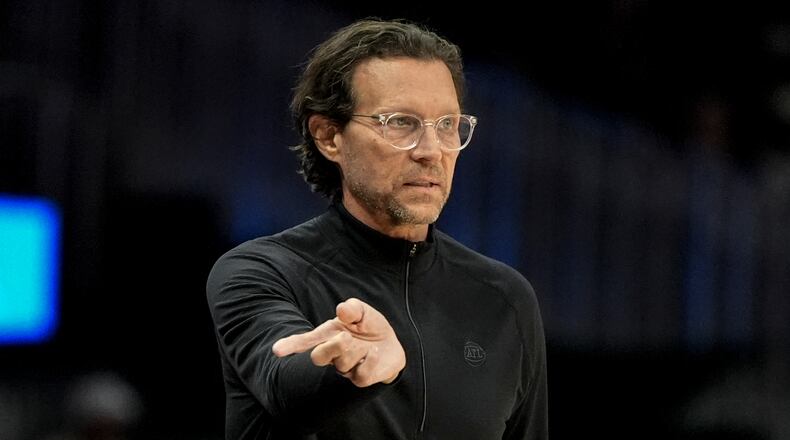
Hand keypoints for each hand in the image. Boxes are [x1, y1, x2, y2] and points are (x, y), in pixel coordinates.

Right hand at [272, 298, 405, 387]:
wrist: (389, 344)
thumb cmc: (368, 327)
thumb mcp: (362, 312)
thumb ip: (352, 308)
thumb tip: (342, 309)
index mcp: (327, 336)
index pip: (304, 342)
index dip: (290, 345)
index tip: (277, 350)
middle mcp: (332, 354)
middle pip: (318, 357)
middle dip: (331, 347)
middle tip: (346, 337)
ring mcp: (346, 368)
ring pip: (342, 364)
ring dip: (356, 351)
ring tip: (366, 344)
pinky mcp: (361, 378)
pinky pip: (360, 376)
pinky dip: (369, 361)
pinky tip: (374, 352)